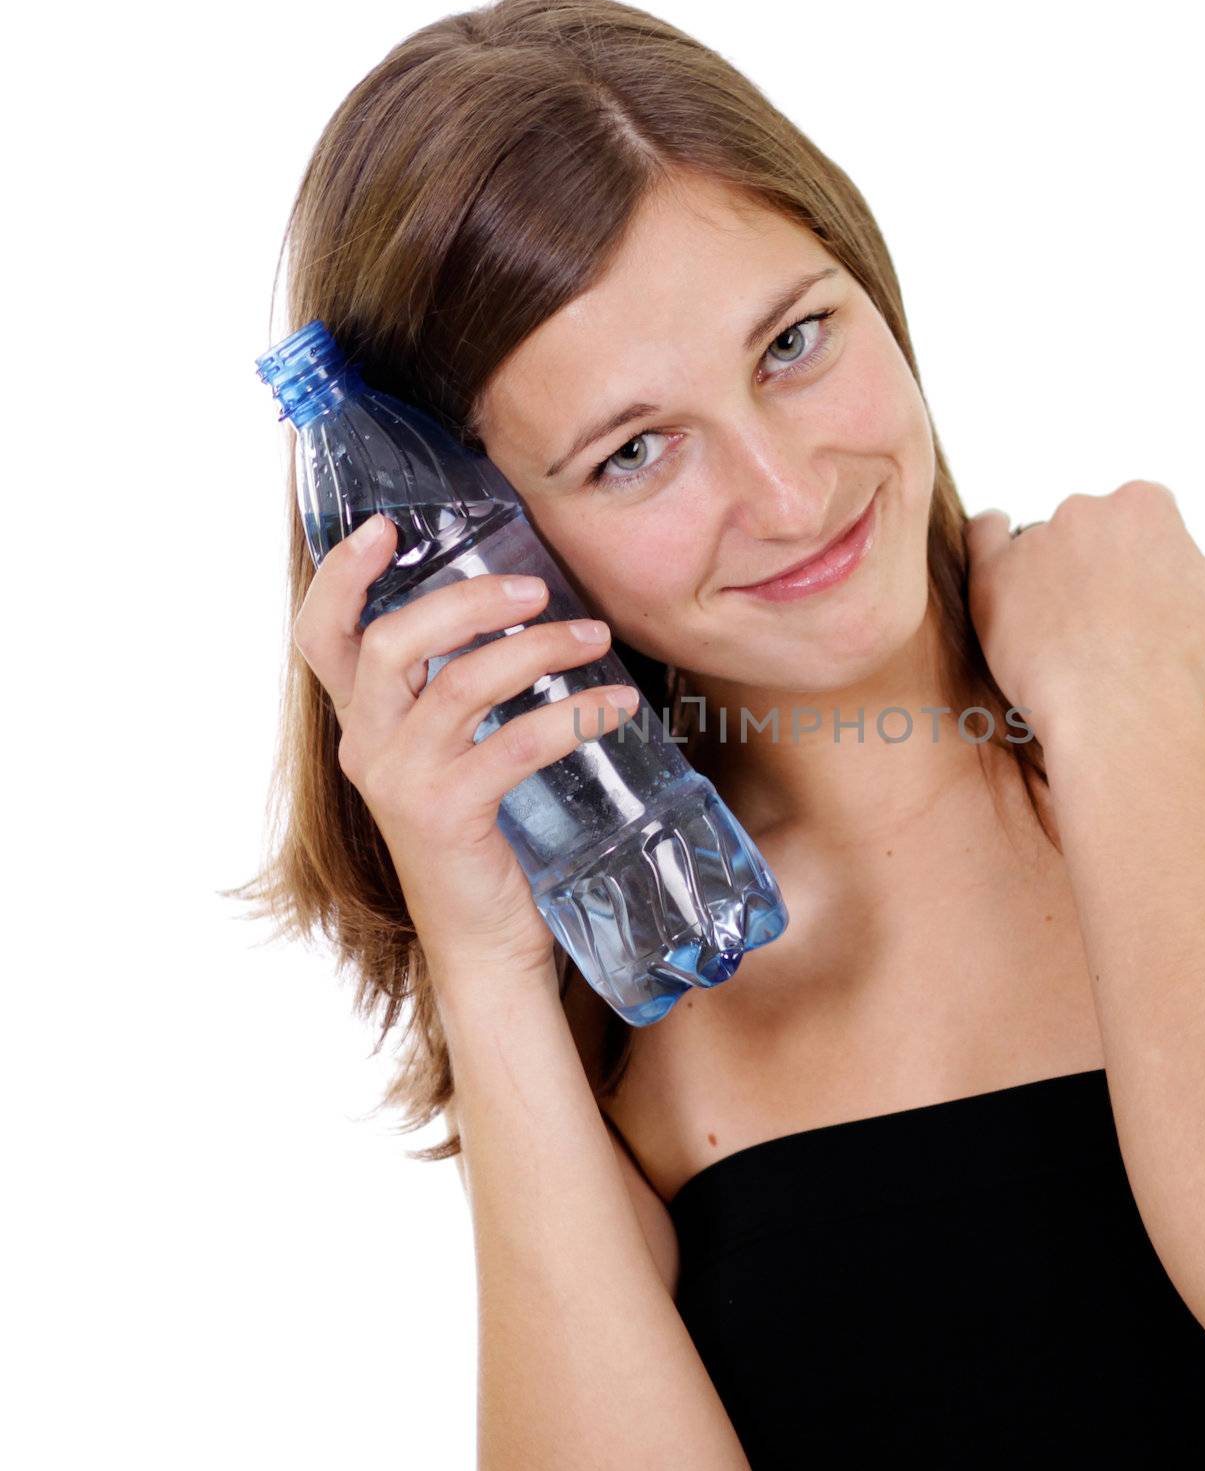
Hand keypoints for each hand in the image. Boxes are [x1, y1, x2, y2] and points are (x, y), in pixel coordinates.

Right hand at [291, 514, 640, 979]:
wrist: (485, 943)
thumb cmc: (481, 837)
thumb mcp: (451, 756)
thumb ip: (457, 693)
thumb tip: (521, 612)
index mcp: (362, 724)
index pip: (322, 637)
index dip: (341, 576)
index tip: (387, 527)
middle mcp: (366, 747)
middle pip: (392, 642)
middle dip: (467, 600)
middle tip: (536, 588)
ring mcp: (401, 782)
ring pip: (458, 683)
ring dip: (535, 650)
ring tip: (594, 637)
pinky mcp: (447, 814)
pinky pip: (514, 743)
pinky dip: (573, 715)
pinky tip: (617, 705)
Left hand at [963, 481, 1204, 734]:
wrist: (1117, 713)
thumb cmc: (1183, 663)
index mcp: (1145, 504)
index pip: (1144, 516)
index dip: (1146, 561)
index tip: (1147, 603)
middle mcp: (1087, 507)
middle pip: (1091, 527)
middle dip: (1099, 563)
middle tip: (1108, 624)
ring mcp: (1036, 539)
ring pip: (1043, 543)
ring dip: (1051, 570)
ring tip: (1065, 629)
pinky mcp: (993, 574)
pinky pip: (983, 536)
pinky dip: (989, 536)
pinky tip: (995, 540)